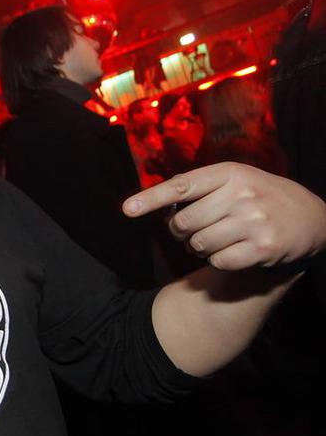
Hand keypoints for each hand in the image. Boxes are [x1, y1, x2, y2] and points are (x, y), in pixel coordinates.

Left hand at [124, 162, 325, 270]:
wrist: (309, 218)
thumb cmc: (258, 197)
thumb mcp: (234, 180)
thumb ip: (197, 188)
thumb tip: (157, 205)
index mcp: (230, 173)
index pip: (181, 186)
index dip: (151, 199)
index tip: (127, 210)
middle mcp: (242, 194)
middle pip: (184, 223)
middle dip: (181, 232)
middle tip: (196, 230)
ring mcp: (254, 221)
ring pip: (199, 244)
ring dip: (200, 248)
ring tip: (218, 239)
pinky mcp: (263, 248)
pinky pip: (218, 262)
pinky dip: (218, 261)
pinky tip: (234, 251)